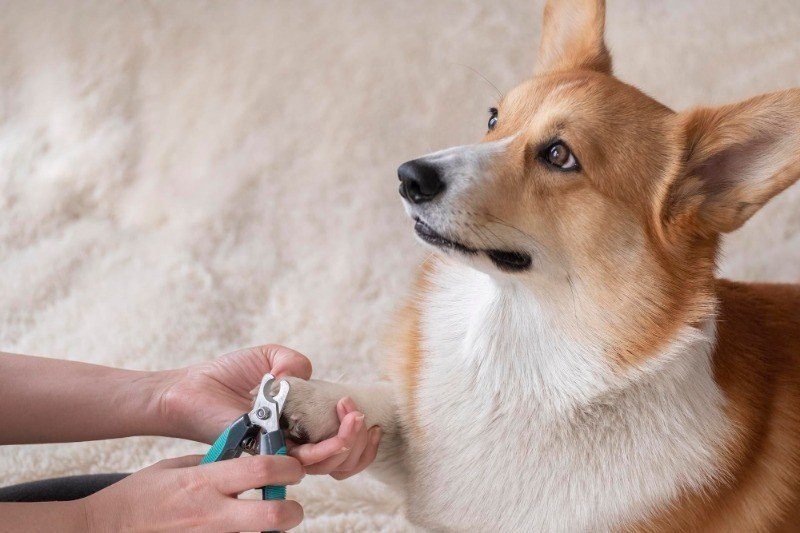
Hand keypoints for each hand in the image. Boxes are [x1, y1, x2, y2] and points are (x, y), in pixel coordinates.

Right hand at [83, 454, 304, 531]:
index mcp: (204, 481)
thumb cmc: (138, 496)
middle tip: (292, 507)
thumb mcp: (175, 467)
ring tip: (264, 522)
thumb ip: (212, 463)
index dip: (288, 467)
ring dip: (268, 532)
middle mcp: (210, 513)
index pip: (261, 469)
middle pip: (272, 515)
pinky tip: (241, 530)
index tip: (294, 468)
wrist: (102, 530)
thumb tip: (246, 459)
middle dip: (292, 511)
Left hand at [158, 344, 379, 479]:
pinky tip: (337, 420)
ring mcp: (282, 450)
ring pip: (329, 464)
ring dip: (349, 441)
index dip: (360, 435)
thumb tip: (305, 379)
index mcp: (300, 423)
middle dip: (360, 441)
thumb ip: (295, 361)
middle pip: (342, 460)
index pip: (340, 443)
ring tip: (351, 416)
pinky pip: (304, 461)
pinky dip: (328, 445)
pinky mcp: (268, 453)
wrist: (191, 388)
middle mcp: (295, 441)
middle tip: (358, 415)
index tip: (362, 411)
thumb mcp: (270, 356)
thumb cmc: (227, 375)